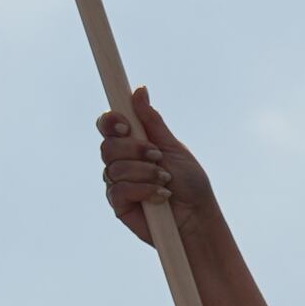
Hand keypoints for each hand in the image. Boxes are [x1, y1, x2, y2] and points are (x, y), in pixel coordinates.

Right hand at [95, 88, 219, 254]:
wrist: (197, 216)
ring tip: (165, 181)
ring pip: (114, 168)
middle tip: (157, 157)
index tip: (126, 126)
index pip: (108, 125)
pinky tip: (160, 196)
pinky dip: (143, 190)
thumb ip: (152, 121)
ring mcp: (118, 183)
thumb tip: (139, 89)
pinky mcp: (118, 204)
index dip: (111, 122)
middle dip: (135, 150)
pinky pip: (118, 190)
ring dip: (145, 173)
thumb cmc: (189, 182)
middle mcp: (121, 161)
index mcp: (132, 143)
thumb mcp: (172, 147)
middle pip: (107, 146)